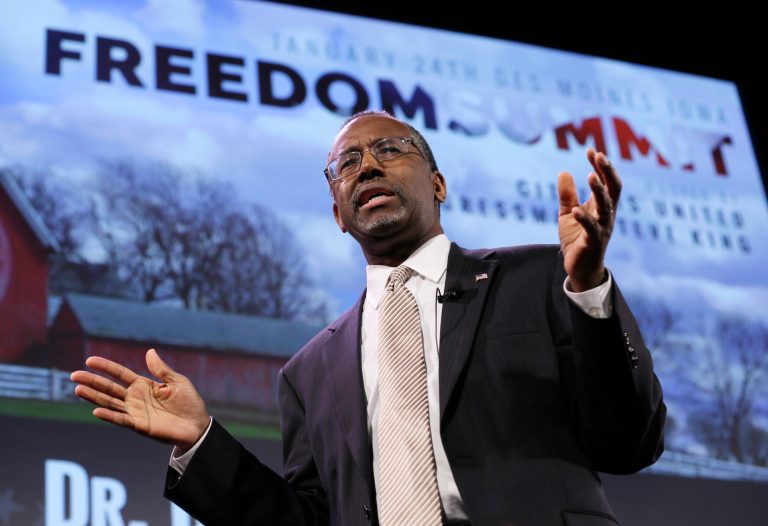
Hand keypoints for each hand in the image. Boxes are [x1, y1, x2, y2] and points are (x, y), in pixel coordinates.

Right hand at [70, 349, 209, 450]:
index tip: (90, 360)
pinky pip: (121, 420)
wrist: (198, 425)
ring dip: (94, 397)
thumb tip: (149, 351)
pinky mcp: (139, 426)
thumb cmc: (189, 402)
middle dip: (92, 381)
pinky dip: (109, 416)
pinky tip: (96, 410)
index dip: (106, 367)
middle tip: (74, 375)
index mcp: (143, 385)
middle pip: (109, 388)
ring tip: (79, 389)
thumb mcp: (177, 381)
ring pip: (110, 403)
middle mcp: (135, 398)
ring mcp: (135, 412)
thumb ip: (161, 369)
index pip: (120, 374)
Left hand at [557, 147, 620, 291]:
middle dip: (608, 171)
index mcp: (602, 206)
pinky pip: (592, 229)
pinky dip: (584, 219)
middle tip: (599, 155)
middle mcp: (606, 215)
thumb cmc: (576, 239)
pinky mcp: (593, 243)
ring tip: (590, 176)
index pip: (605, 181)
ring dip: (599, 191)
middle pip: (613, 189)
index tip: (591, 150)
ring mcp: (602, 228)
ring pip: (606, 207)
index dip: (599, 166)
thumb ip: (567, 195)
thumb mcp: (567, 213)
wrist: (579, 267)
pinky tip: (576, 210)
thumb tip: (563, 172)